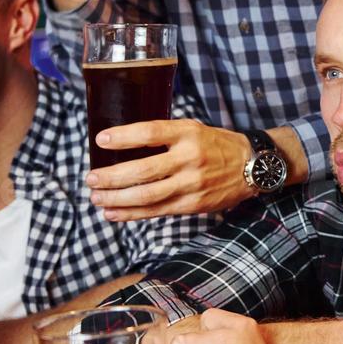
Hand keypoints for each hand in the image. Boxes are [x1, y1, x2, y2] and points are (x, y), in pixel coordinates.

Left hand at [88, 120, 256, 217]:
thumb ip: (165, 135)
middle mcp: (190, 159)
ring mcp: (192, 184)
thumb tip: (123, 142)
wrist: (252, 167)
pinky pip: (156, 211)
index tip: (100, 140)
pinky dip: (131, 214)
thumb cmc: (216, 145)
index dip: (123, 137)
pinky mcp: (192, 204)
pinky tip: (112, 213)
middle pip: (143, 170)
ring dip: (116, 199)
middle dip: (112, 177)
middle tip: (91, 178)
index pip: (150, 133)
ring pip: (146, 195)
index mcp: (188, 134)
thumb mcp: (194, 129)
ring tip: (96, 197)